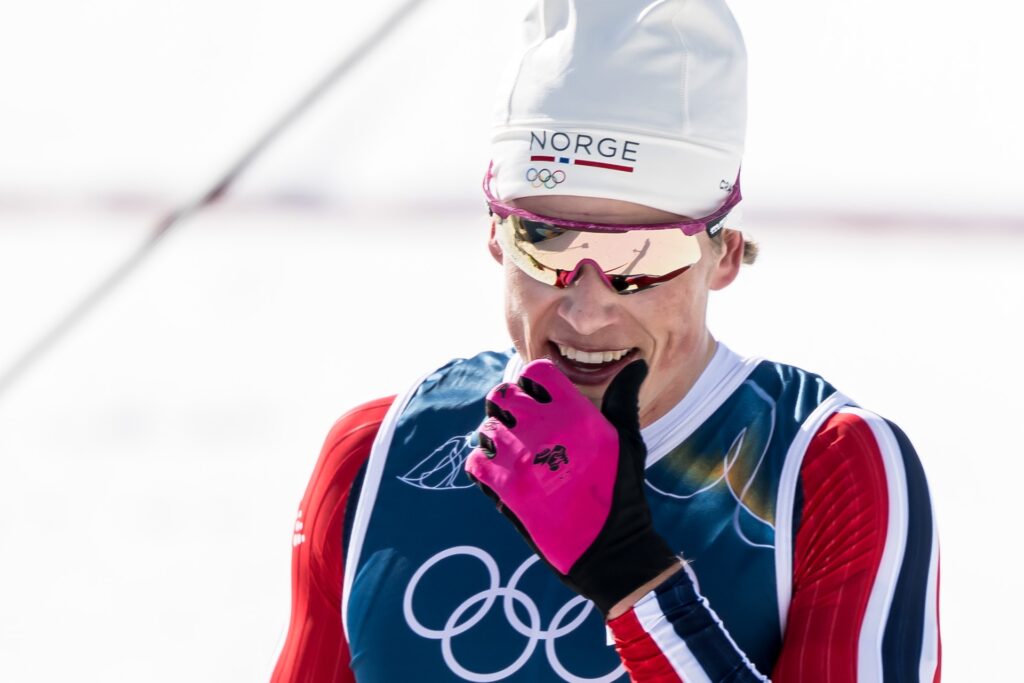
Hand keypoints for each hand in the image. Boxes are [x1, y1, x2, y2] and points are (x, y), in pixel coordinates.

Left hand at [465, 358, 676, 614]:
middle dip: (507, 407)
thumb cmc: (621, 492)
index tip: (539, 399)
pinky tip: (502, 474)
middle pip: (502, 395)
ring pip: (485, 428)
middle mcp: (544, 428)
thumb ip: (622, 397)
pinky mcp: (505, 489)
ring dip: (494, 438)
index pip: (536, 371)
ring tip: (512, 453)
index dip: (533, 382)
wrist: (610, 550)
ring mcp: (521, 458)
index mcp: (575, 412)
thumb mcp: (628, 439)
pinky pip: (475, 462)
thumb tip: (636, 363)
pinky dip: (483, 465)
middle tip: (519, 425)